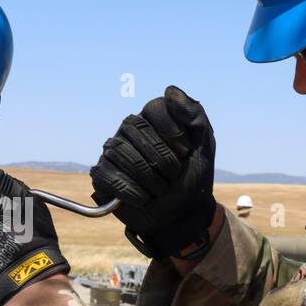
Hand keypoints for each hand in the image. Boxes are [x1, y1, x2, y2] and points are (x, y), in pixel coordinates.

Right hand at [90, 86, 216, 258]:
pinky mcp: (101, 175)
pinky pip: (106, 174)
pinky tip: (142, 198)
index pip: (154, 108)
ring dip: (147, 176)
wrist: (181, 214)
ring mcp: (112, 152)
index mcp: (152, 120)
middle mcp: (129, 131)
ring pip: (119, 150)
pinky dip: (129, 190)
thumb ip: (194, 115)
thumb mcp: (203, 146)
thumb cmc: (192, 178)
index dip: (172, 131)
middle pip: (134, 127)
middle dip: (161, 157)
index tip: (184, 152)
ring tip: (159, 189)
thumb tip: (169, 91)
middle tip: (173, 175)